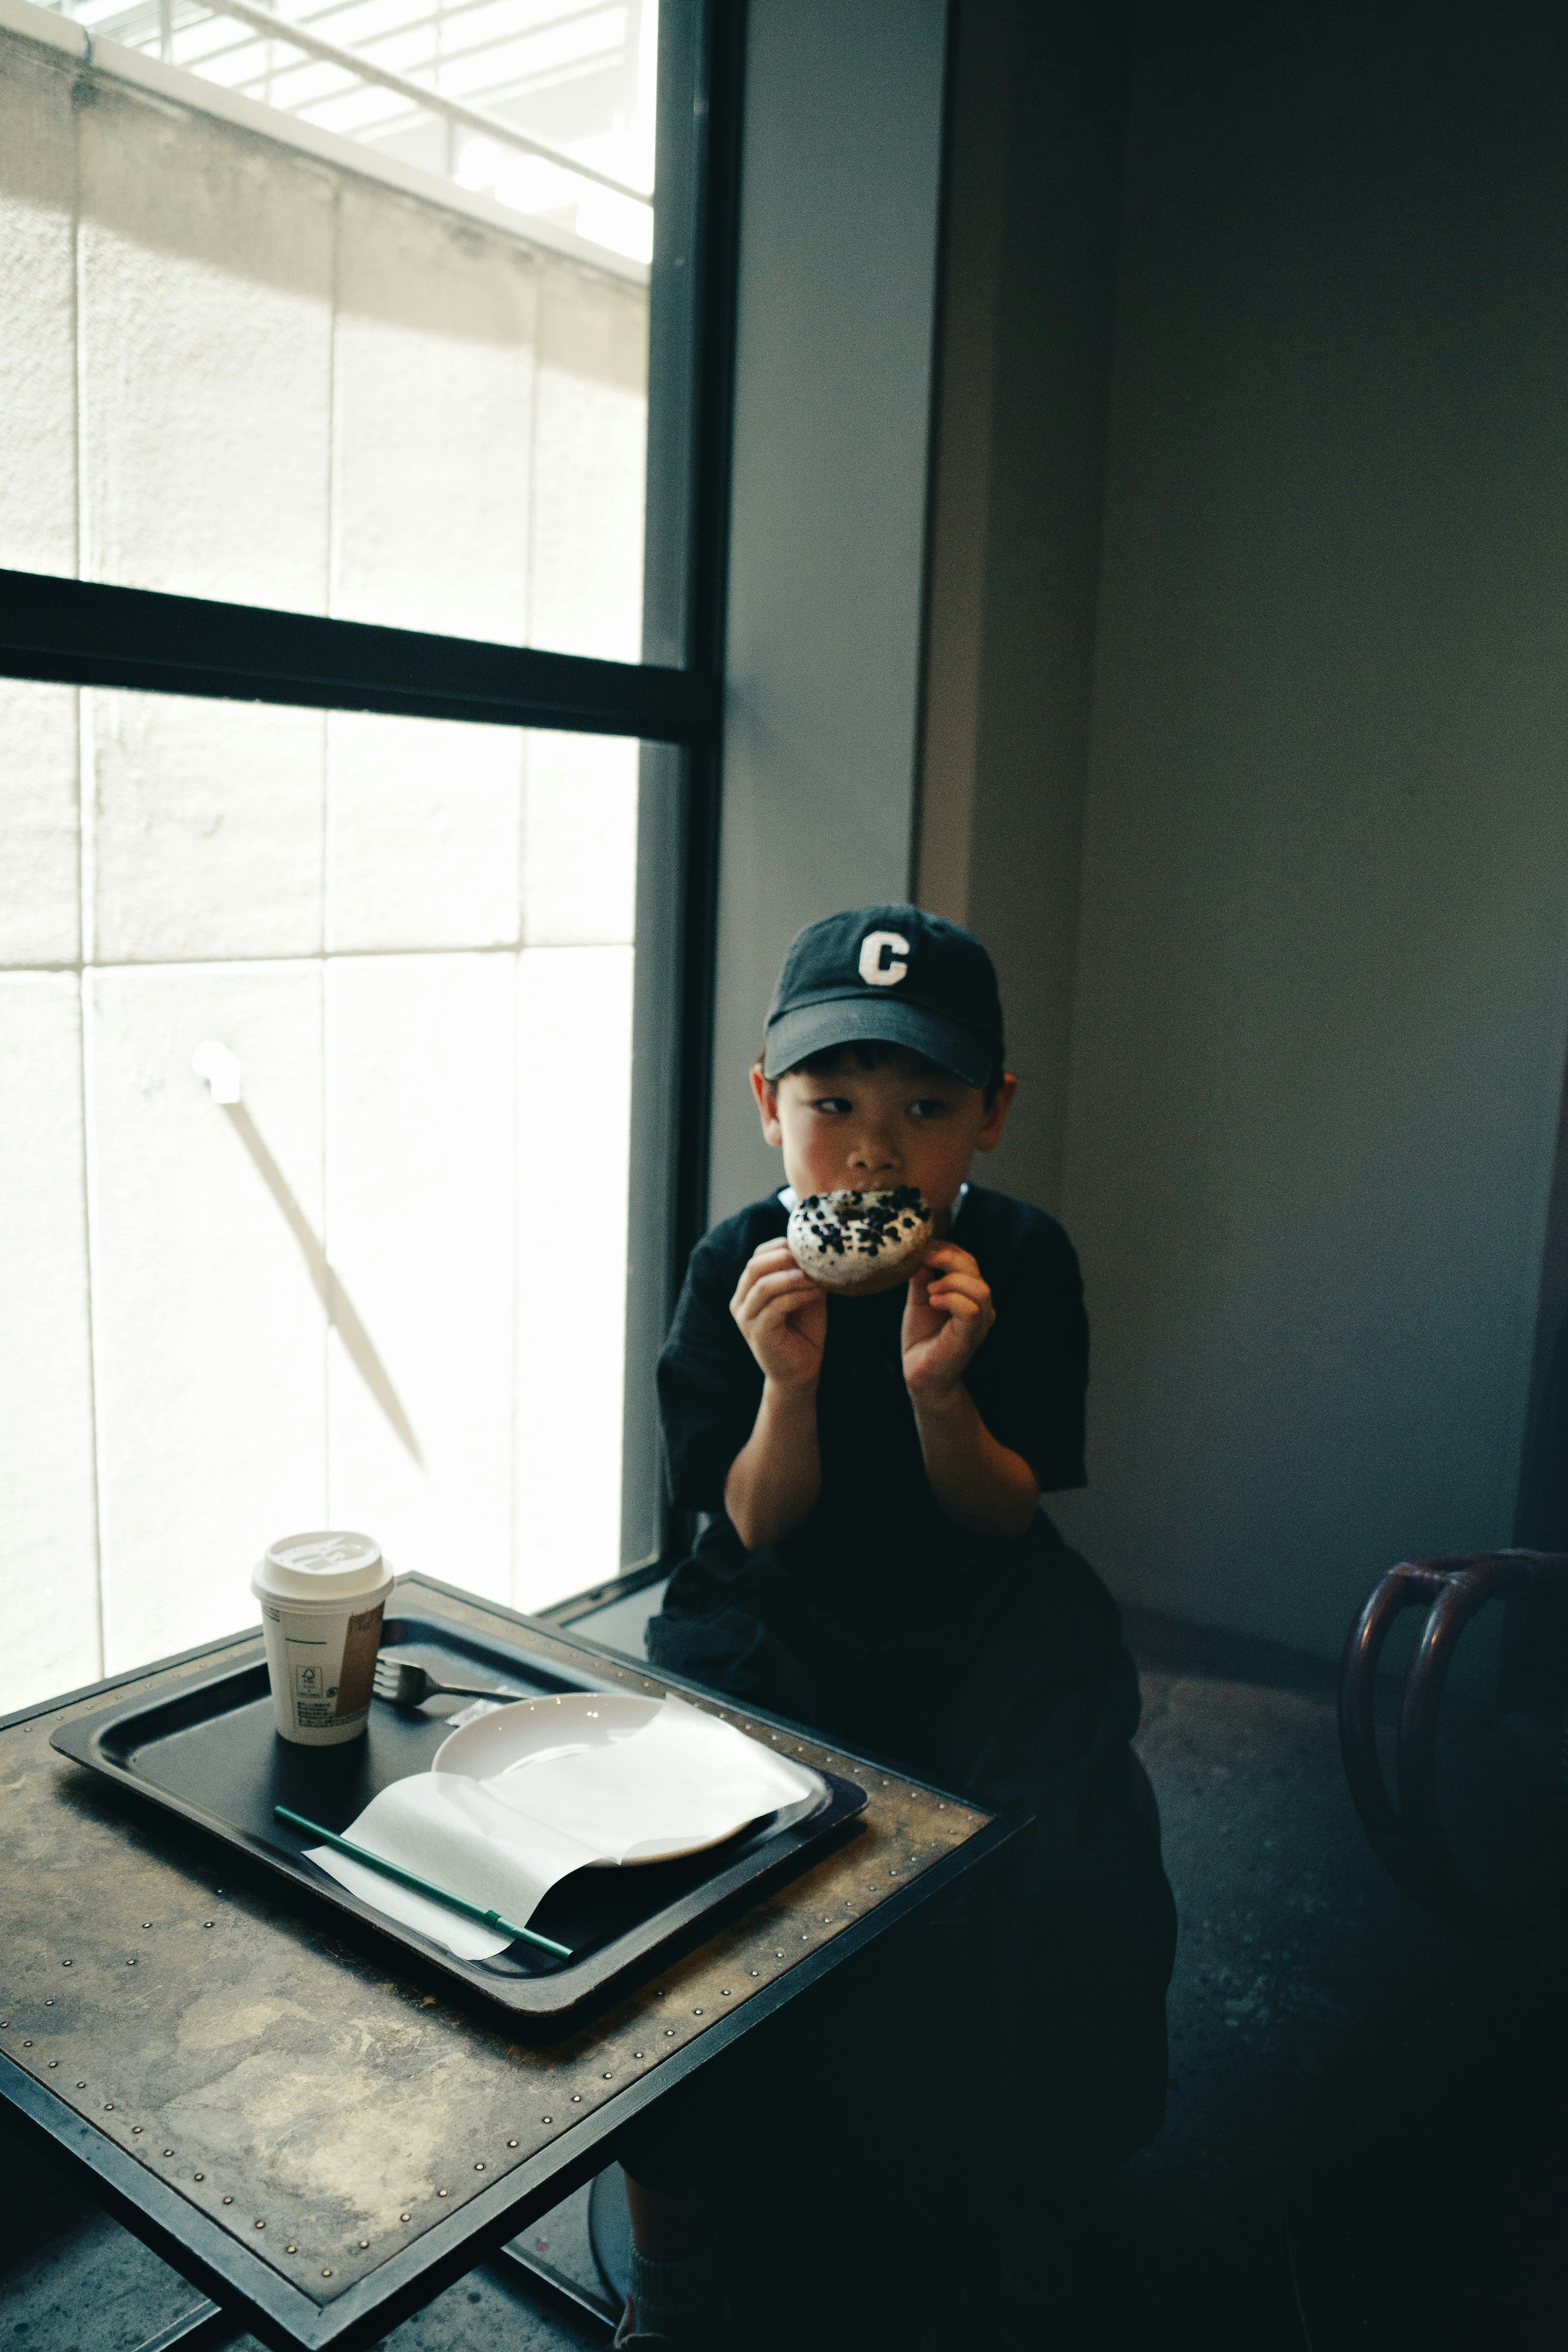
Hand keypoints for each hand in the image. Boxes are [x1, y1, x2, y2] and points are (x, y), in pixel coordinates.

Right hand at [731, 1239, 827, 1389]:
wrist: (801, 1372)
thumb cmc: (804, 1333)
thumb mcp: (806, 1296)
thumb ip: (804, 1276)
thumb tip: (816, 1252)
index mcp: (749, 1291)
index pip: (756, 1258)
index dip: (778, 1246)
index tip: (804, 1244)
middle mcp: (741, 1302)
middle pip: (754, 1267)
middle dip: (782, 1257)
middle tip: (807, 1255)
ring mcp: (746, 1319)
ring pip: (762, 1286)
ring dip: (792, 1277)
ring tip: (814, 1275)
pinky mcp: (757, 1334)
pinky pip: (774, 1307)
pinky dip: (796, 1296)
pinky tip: (814, 1293)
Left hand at [901, 1243, 994, 1401]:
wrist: (920, 1374)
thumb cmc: (922, 1337)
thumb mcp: (919, 1300)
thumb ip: (921, 1278)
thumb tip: (918, 1253)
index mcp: (970, 1294)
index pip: (968, 1261)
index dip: (947, 1249)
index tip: (923, 1248)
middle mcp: (981, 1306)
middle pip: (974, 1268)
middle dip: (948, 1257)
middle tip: (924, 1259)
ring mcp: (979, 1322)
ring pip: (979, 1288)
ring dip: (950, 1281)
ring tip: (930, 1290)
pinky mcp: (970, 1336)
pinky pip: (970, 1309)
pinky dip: (951, 1299)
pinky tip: (933, 1301)